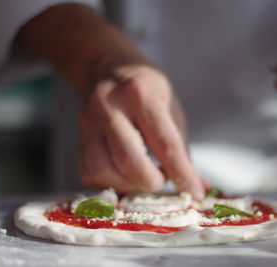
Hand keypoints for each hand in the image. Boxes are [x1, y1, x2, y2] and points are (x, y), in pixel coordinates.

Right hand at [77, 65, 207, 199]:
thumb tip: (198, 187)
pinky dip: (110, 183)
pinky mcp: (78, 135)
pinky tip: (124, 176)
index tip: (194, 192)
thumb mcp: (169, 106)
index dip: (181, 173)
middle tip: (162, 182)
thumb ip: (181, 148)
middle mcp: (110, 105)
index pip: (164, 142)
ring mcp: (88, 121)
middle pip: (129, 159)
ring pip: (104, 170)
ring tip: (143, 178)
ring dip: (129, 185)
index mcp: (141, 93)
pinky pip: (90, 173)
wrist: (107, 67)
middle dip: (151, 182)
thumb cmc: (145, 88)